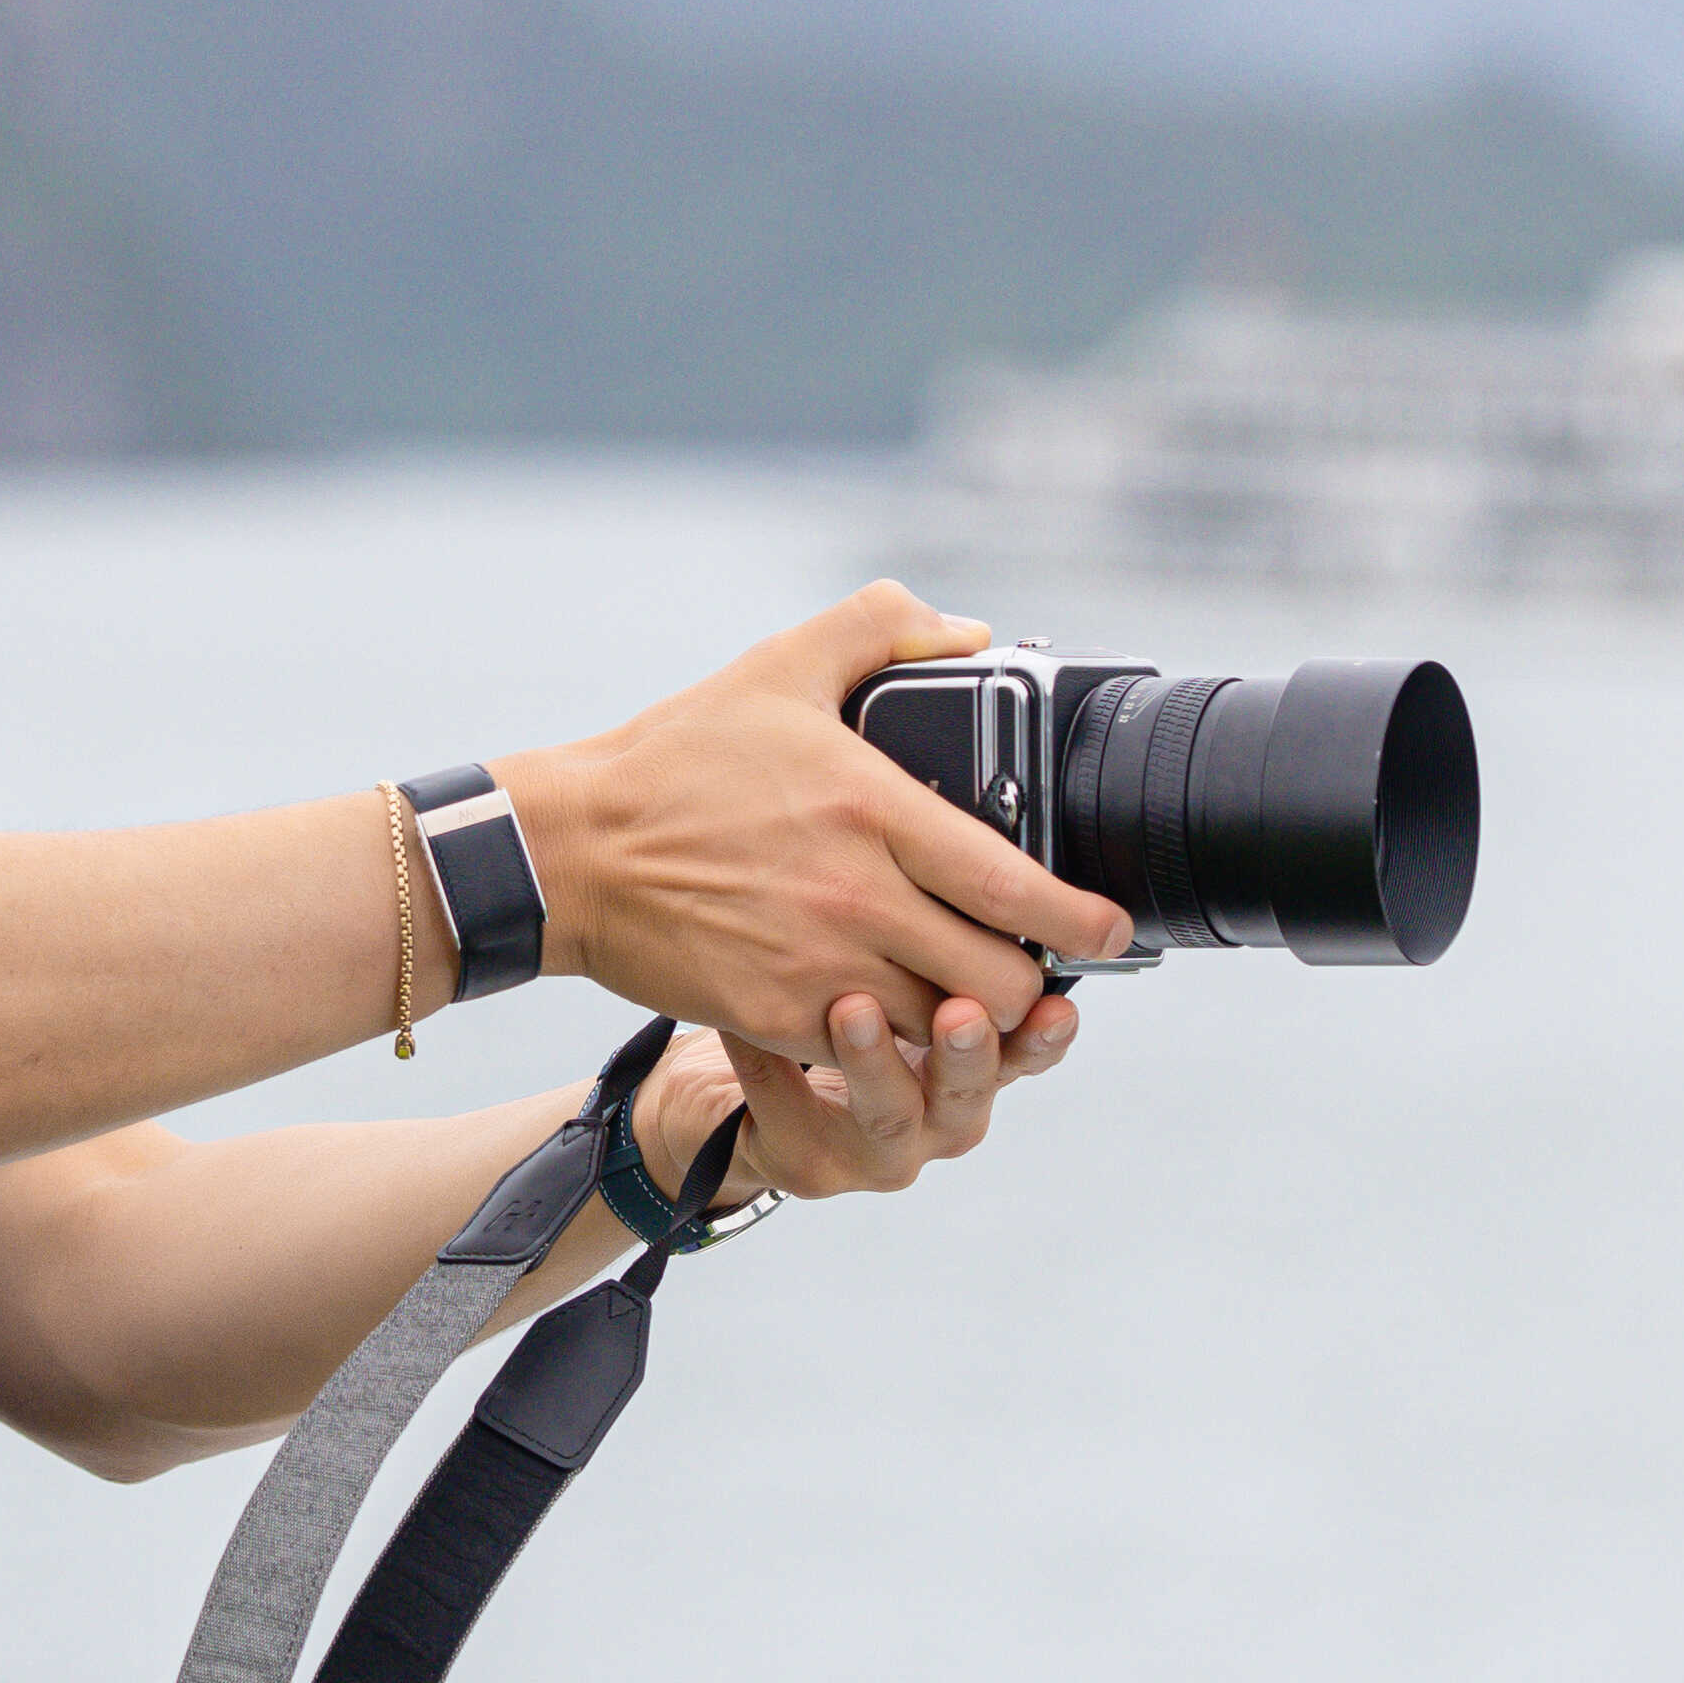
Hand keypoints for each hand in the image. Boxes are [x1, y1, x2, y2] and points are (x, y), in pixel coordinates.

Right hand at [504, 583, 1135, 1060]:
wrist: (571, 851)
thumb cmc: (675, 760)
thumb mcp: (780, 666)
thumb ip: (881, 628)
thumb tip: (967, 631)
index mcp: (875, 810)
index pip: (1014, 884)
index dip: (1081, 918)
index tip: (1112, 928)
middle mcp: (860, 899)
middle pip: (1000, 981)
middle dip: (1031, 982)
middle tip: (1029, 964)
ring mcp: (820, 967)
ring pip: (944, 1031)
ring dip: (966, 1023)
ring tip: (966, 998)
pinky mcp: (778, 1016)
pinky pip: (872, 1054)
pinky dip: (895, 1047)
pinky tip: (890, 1019)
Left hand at [628, 986, 1079, 1221]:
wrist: (750, 1100)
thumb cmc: (842, 1020)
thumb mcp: (908, 977)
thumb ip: (952, 941)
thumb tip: (999, 875)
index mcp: (975, 1060)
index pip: (1028, 1049)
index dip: (1044, 1033)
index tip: (1054, 1005)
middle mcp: (940, 1114)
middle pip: (970, 1088)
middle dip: (969, 1050)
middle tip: (961, 1011)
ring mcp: (879, 1148)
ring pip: (889, 1114)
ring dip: (873, 1061)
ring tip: (853, 1009)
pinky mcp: (811, 1165)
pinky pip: (788, 1109)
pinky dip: (767, 1063)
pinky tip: (744, 1024)